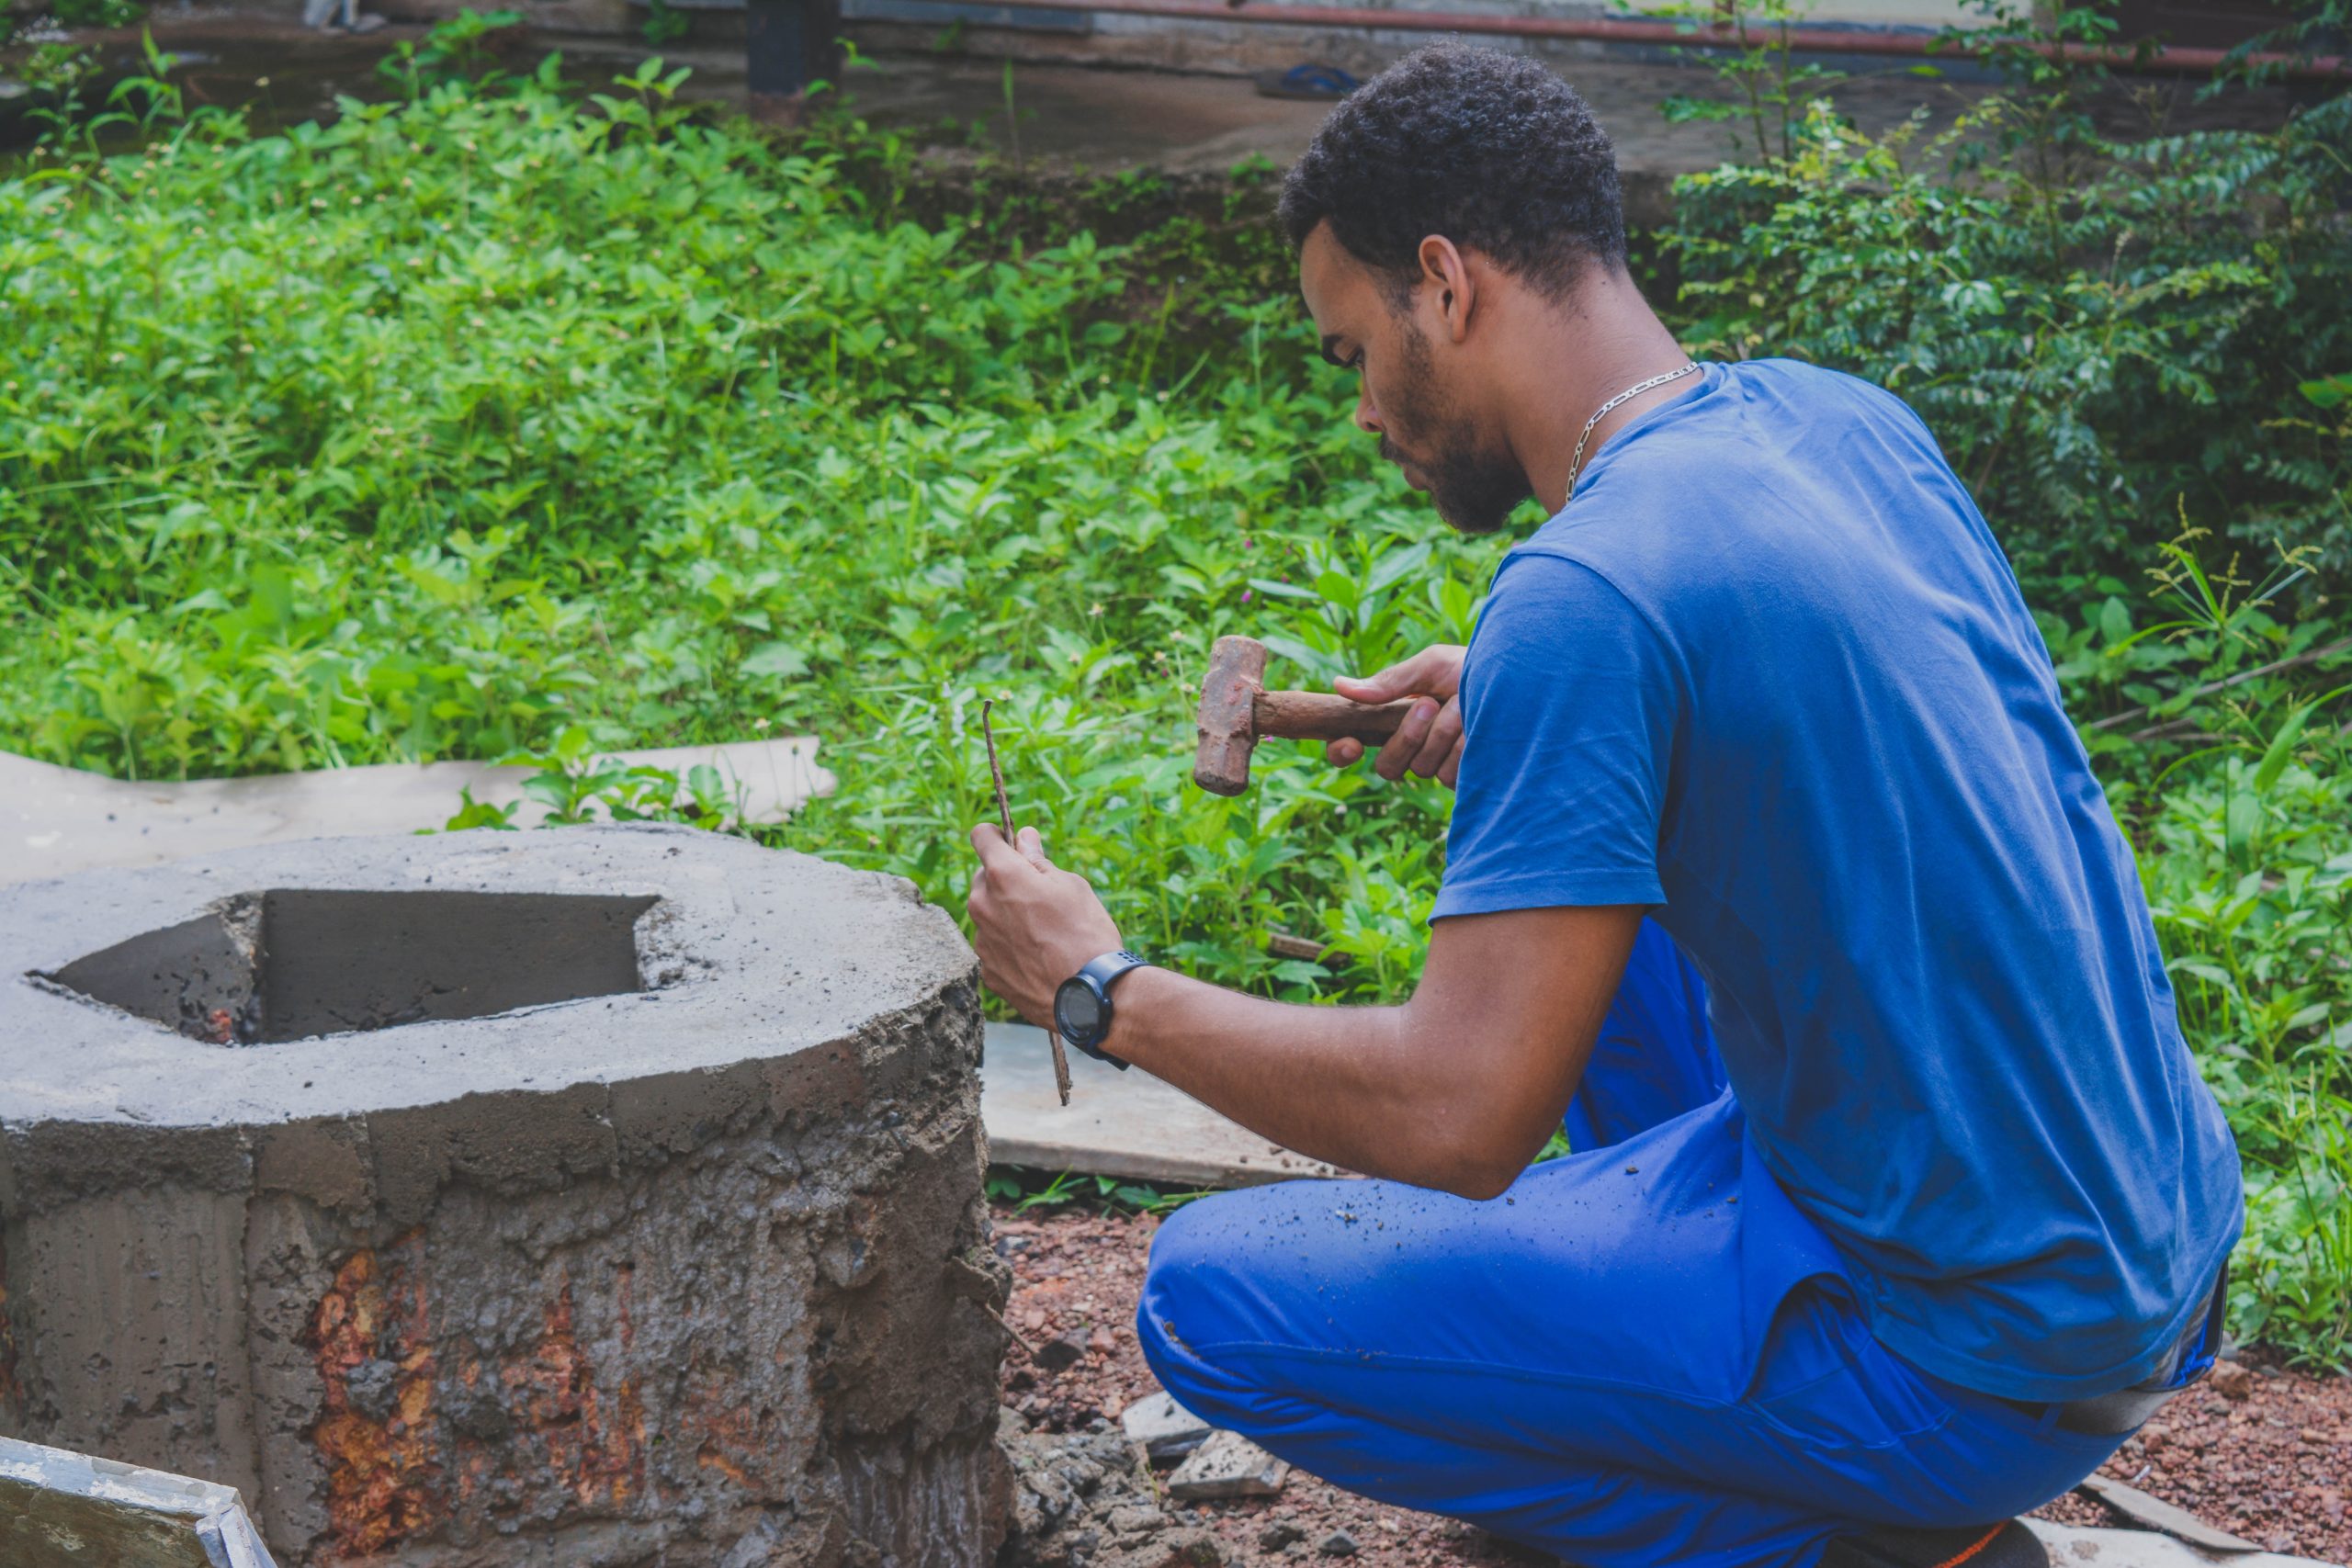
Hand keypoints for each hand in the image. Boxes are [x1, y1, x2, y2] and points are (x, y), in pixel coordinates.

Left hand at [966, 824, 1122, 1027]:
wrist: (1089, 995)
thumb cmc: (1086, 933)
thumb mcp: (1071, 885)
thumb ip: (1039, 860)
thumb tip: (1024, 837)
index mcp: (1003, 875)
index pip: (981, 836)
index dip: (997, 836)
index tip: (1012, 844)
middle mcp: (982, 905)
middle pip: (983, 878)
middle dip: (1005, 879)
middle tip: (1039, 895)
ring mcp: (982, 941)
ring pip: (988, 914)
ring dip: (1006, 914)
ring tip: (1043, 933)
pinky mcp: (987, 971)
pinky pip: (993, 946)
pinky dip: (1009, 946)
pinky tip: (1037, 957)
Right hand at [1326, 643, 1466, 788]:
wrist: (1521, 680)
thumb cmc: (1474, 667)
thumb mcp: (1431, 666)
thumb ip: (1390, 681)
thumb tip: (1339, 686)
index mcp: (1394, 720)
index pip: (1350, 748)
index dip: (1341, 753)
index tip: (1351, 743)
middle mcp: (1413, 747)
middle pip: (1387, 766)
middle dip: (1407, 737)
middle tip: (1430, 705)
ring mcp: (1439, 765)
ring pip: (1422, 769)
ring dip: (1443, 735)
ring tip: (1465, 708)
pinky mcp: (1465, 778)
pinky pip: (1450, 777)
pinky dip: (1464, 750)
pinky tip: (1478, 730)